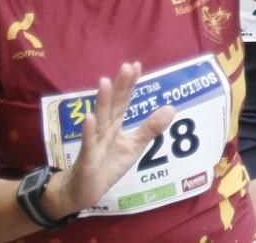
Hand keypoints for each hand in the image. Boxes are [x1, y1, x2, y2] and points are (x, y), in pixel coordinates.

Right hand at [46, 62, 174, 217]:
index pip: (124, 100)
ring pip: (100, 120)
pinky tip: (89, 117)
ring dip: (103, 102)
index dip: (129, 84)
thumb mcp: (133, 146)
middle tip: (126, 66)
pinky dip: (88, 131)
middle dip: (119, 87)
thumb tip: (172, 108)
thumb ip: (150, 128)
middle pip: (113, 105)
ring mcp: (94, 142)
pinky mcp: (87, 159)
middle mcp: (104, 128)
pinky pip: (88, 144)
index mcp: (115, 124)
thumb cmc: (108, 164)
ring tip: (105, 82)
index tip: (136, 65)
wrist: (83, 190)